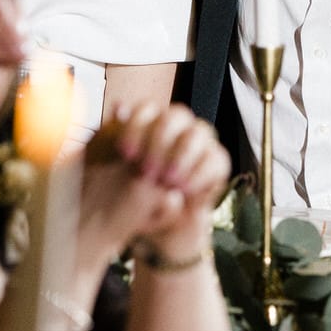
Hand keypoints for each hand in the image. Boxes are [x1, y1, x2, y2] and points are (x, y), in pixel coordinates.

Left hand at [77, 103, 229, 262]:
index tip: (124, 152)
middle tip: (146, 170)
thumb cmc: (127, 192)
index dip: (137, 126)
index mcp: (151, 122)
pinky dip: (198, 173)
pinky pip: (215, 160)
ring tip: (166, 181)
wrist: (151, 222)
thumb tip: (120, 107)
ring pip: (199, 133)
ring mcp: (200, 143)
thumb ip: (114, 137)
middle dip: (160, 141)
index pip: (148, 109)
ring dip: (182, 155)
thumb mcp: (114, 170)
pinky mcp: (216, 163)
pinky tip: (182, 189)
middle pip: (176, 115)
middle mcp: (178, 127)